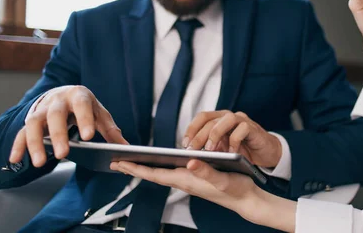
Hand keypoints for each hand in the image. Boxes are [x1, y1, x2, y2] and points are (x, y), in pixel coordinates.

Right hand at [10, 85, 127, 167]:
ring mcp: (42, 110)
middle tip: (63, 155)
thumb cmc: (84, 106)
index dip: (84, 120)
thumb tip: (126, 147)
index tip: (88, 137)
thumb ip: (110, 129)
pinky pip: (21, 133)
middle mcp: (58, 100)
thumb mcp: (99, 113)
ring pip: (34, 124)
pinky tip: (15, 159)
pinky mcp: (30, 120)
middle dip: (58, 135)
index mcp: (79, 95)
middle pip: (55, 116)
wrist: (62, 94)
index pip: (82, 105)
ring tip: (40, 163)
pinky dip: (18, 146)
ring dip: (35, 143)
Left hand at [110, 160, 295, 231]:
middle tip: (116, 162)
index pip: (155, 175)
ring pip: (161, 174)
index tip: (120, 163)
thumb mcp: (222, 178)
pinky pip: (171, 173)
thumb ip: (205, 172)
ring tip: (132, 162)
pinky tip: (160, 164)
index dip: (137, 169)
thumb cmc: (235, 189)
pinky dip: (160, 168)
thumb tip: (189, 163)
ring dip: (146, 168)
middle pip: (154, 175)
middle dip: (135, 169)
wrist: (246, 199)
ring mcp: (189, 181)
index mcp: (186, 180)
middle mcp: (185, 181)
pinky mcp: (196, 179)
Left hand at [183, 111, 281, 167]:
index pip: (202, 117)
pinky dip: (234, 141)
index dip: (192, 129)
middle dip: (199, 135)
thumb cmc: (243, 151)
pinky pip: (242, 129)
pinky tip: (232, 153)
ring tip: (210, 150)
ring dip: (215, 134)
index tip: (184, 144)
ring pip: (226, 119)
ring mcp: (242, 121)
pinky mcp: (254, 128)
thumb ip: (211, 148)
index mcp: (220, 119)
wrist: (268, 153)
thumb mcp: (223, 149)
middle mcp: (229, 117)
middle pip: (211, 120)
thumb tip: (191, 155)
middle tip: (192, 150)